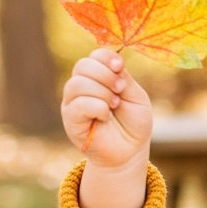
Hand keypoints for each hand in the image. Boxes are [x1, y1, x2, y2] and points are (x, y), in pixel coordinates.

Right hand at [61, 48, 152, 166]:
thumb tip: (114, 63)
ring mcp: (73, 102)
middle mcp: (82, 86)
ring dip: (103, 93)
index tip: (120, 67)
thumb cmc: (133, 124)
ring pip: (78, 83)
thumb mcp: (137, 98)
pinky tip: (105, 116)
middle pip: (83, 65)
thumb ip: (125, 79)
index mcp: (99, 78)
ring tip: (115, 105)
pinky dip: (97, 107)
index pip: (95, 56)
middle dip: (106, 75)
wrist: (129, 151)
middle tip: (120, 90)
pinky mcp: (70, 119)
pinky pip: (78, 104)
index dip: (106, 57)